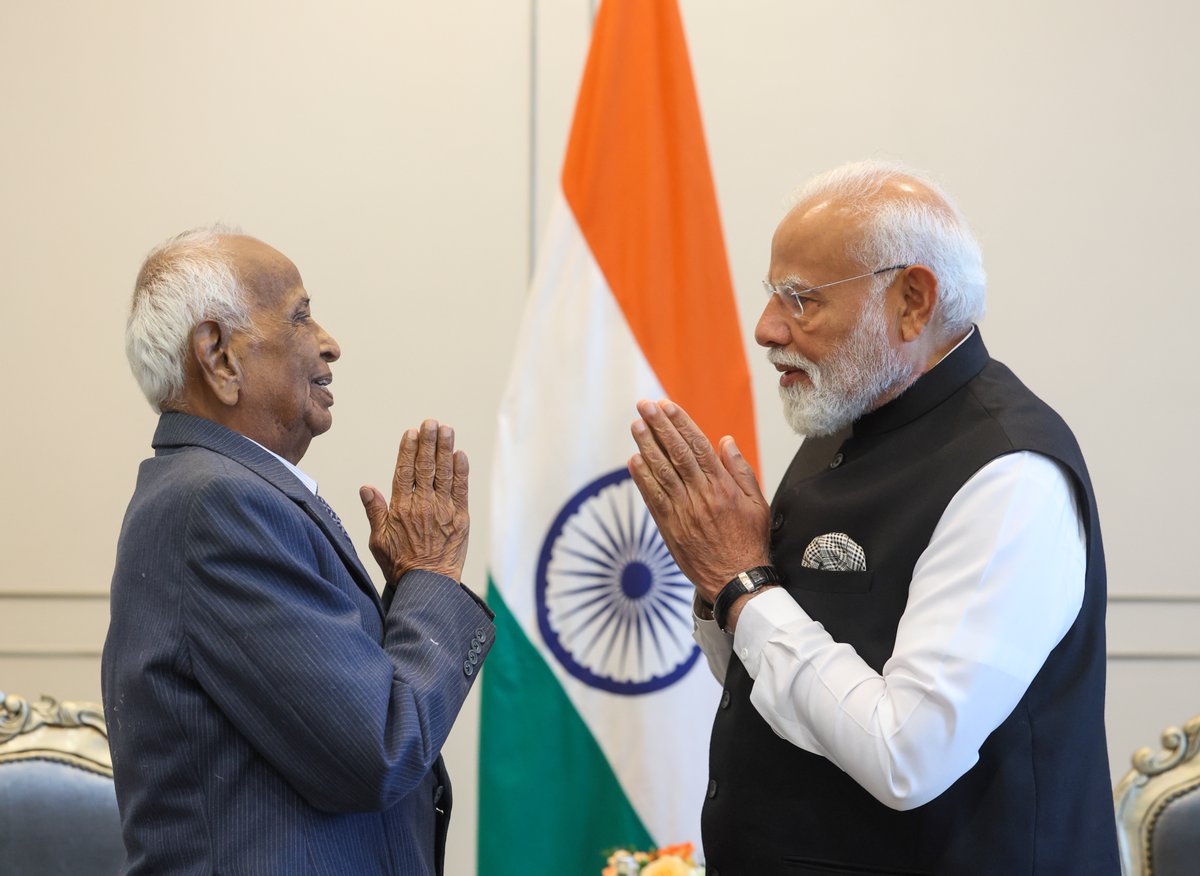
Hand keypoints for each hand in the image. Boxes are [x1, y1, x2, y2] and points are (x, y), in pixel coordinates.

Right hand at [359, 419, 469, 581]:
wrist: (428, 585)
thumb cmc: (400, 565)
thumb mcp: (378, 541)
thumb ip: (374, 512)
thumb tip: (366, 488)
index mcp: (401, 509)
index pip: (404, 472)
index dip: (408, 450)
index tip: (411, 433)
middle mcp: (423, 506)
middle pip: (425, 467)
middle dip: (428, 442)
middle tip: (431, 422)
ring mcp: (443, 511)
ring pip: (444, 473)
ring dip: (445, 449)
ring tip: (446, 429)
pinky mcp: (461, 518)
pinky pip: (461, 489)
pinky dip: (461, 471)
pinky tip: (460, 455)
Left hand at [628, 399, 770, 603]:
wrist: (737, 580)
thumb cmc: (749, 541)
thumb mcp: (758, 503)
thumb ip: (740, 470)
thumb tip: (725, 441)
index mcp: (723, 487)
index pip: (698, 446)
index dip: (680, 423)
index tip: (667, 406)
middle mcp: (701, 495)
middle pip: (676, 453)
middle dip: (659, 426)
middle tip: (645, 406)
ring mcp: (683, 512)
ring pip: (661, 472)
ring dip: (646, 446)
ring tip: (636, 425)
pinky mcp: (670, 528)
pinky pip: (653, 498)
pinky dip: (642, 478)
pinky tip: (634, 460)